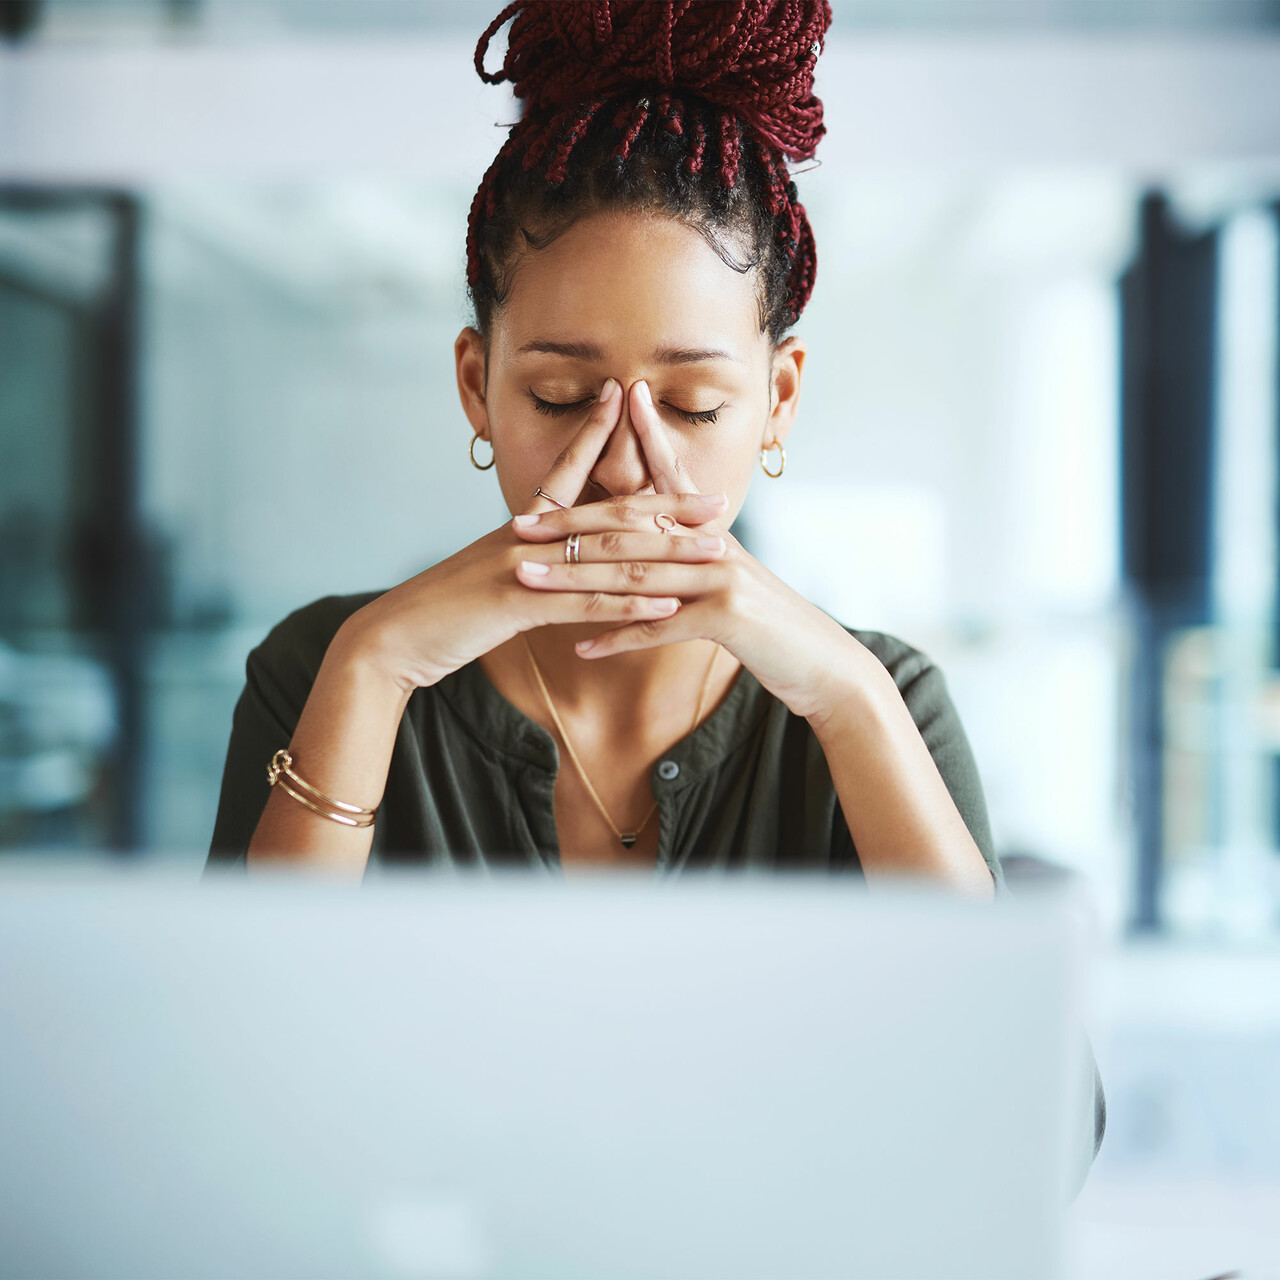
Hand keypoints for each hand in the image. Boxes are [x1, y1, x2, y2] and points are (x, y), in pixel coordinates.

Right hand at [336, 378, 730, 691]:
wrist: (391, 637)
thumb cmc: (440, 611)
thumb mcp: (486, 576)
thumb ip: (525, 561)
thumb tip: (553, 558)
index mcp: (520, 526)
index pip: (567, 471)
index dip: (599, 433)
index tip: (628, 399)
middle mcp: (526, 535)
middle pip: (609, 514)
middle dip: (669, 505)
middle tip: (719, 498)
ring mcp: (524, 566)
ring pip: (609, 557)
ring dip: (667, 555)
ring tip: (714, 551)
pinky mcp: (518, 604)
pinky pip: (586, 602)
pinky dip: (630, 604)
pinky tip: (668, 605)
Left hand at [511, 380, 867, 721]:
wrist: (827, 667)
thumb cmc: (777, 631)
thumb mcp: (735, 587)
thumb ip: (699, 566)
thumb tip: (664, 555)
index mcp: (715, 534)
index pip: (673, 479)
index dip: (647, 438)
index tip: (617, 400)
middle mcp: (716, 546)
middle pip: (633, 525)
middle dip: (570, 523)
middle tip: (519, 521)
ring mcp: (721, 580)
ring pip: (633, 574)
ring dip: (574, 579)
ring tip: (528, 578)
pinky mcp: (726, 620)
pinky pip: (658, 629)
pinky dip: (617, 638)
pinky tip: (581, 646)